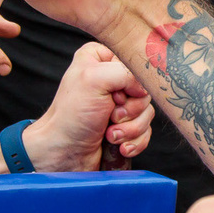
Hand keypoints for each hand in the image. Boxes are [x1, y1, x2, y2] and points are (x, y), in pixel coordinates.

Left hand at [24, 43, 153, 171]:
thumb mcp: (94, 80)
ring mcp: (120, 104)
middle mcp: (111, 79)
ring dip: (131, 128)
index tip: (113, 95)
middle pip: (143, 90)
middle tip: (110, 116)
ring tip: (110, 135)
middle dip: (130, 109)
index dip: (128, 82)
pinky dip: (134, 140)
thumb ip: (126, 72)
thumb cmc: (72, 117)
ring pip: (147, 112)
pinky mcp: (126, 126)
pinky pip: (146, 131)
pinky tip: (118, 145)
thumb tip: (144, 88)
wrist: (66, 153)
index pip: (133, 63)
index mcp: (99, 59)